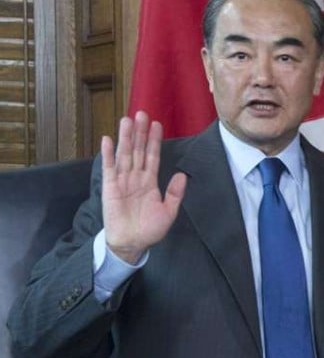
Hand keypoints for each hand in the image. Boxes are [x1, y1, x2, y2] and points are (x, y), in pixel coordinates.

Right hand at [101, 112, 185, 263]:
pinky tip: (108, 139)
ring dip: (126, 137)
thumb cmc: (149, 230)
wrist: (132, 244)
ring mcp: (122, 181)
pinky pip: (109, 168)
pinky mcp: (110, 188)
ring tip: (128, 120)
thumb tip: (181, 174)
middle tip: (142, 113)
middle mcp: (136, 178)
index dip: (154, 141)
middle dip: (140, 132)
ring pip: (125, 155)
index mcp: (150, 182)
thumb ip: (175, 193)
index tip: (157, 124)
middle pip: (138, 150)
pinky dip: (108, 154)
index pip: (152, 156)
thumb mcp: (169, 212)